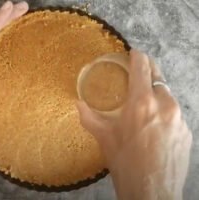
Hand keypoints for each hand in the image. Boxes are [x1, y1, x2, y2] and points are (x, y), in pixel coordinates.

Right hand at [77, 50, 191, 199]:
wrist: (152, 192)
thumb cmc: (125, 163)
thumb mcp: (104, 138)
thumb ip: (90, 117)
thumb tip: (78, 104)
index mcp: (141, 104)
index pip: (142, 68)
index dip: (138, 57)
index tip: (133, 53)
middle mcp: (165, 106)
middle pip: (159, 77)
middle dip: (148, 70)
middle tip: (138, 73)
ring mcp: (179, 119)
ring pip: (168, 96)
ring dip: (156, 94)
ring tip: (144, 106)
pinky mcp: (186, 132)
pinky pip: (175, 114)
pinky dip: (164, 112)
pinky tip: (155, 126)